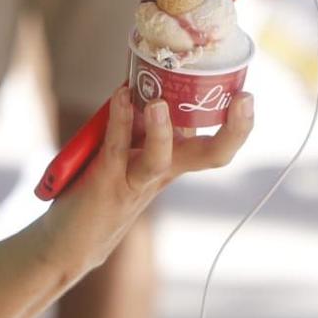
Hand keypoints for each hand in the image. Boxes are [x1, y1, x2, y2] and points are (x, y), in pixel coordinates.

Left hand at [51, 86, 252, 272]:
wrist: (70, 242)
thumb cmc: (100, 191)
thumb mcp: (131, 155)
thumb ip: (142, 124)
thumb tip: (148, 75)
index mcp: (175, 163)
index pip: (217, 143)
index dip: (237, 122)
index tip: (246, 93)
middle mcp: (164, 172)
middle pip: (210, 155)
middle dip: (233, 130)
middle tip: (245, 99)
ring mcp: (135, 180)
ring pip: (159, 159)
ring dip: (159, 133)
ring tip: (159, 104)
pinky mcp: (105, 182)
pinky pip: (115, 148)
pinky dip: (119, 120)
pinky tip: (121, 96)